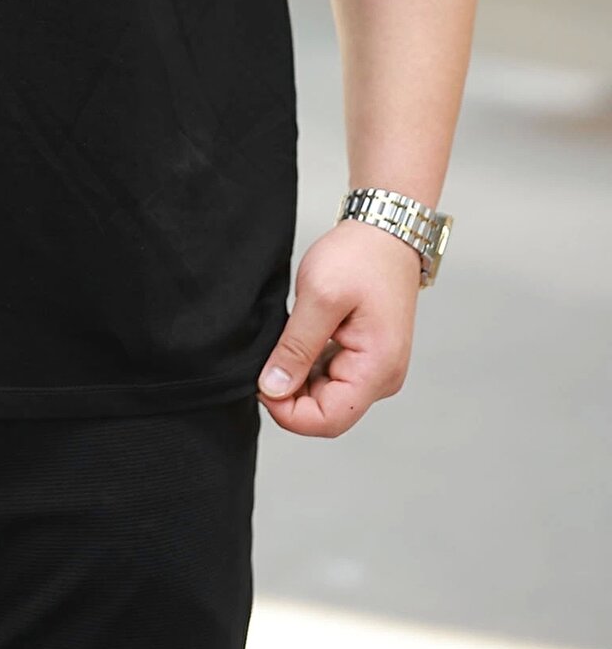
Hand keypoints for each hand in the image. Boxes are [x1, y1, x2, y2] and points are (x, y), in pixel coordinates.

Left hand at [256, 217, 422, 436]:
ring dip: (298, 378)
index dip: (288, 412)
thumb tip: (273, 389)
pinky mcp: (366, 356)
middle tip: (267, 356)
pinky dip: (308, 365)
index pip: (328, 420)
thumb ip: (296, 348)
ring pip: (326, 395)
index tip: (262, 383)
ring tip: (284, 340)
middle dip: (290, 394)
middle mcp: (382, 378)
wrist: (386, 228)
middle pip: (327, 412)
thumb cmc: (360, 257)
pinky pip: (332, 376)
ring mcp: (375, 368)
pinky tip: (297, 338)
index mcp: (377, 369)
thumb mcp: (319, 297)